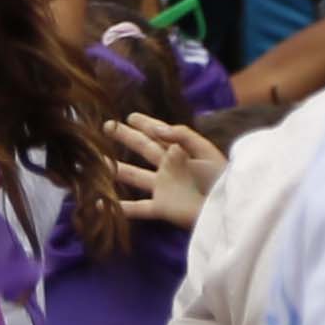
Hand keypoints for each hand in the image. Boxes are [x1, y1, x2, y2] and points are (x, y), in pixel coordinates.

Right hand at [105, 112, 223, 232]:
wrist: (225, 206)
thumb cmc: (220, 178)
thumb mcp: (205, 150)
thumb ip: (182, 136)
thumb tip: (157, 129)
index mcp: (181, 151)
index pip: (159, 133)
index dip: (146, 124)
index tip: (130, 116)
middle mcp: (169, 167)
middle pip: (144, 148)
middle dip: (126, 137)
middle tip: (107, 126)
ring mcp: (164, 187)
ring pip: (135, 176)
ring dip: (118, 168)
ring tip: (99, 161)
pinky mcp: (162, 206)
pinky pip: (138, 208)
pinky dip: (120, 208)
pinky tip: (102, 204)